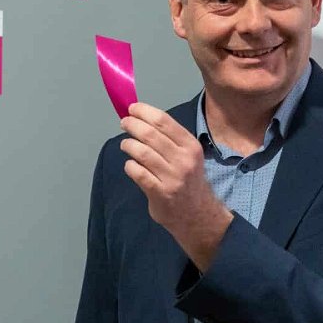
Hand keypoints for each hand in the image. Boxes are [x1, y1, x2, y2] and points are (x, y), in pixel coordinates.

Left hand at [119, 102, 233, 268]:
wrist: (198, 214)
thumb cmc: (189, 180)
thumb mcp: (188, 155)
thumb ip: (169, 139)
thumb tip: (142, 119)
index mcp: (190, 145)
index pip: (164, 121)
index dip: (144, 112)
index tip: (132, 108)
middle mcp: (183, 159)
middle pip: (150, 135)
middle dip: (132, 125)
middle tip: (124, 123)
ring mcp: (172, 177)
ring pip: (142, 153)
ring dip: (128, 145)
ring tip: (125, 144)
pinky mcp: (160, 193)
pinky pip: (138, 173)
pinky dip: (130, 166)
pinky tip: (130, 165)